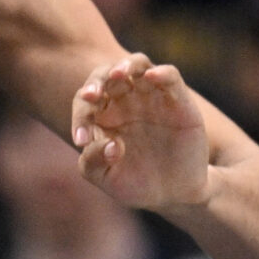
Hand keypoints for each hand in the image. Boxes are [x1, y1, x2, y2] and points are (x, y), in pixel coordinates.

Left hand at [72, 55, 211, 211]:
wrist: (174, 193)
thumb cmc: (135, 183)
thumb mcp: (105, 178)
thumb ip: (92, 161)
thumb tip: (108, 144)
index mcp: (102, 115)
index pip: (85, 101)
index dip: (80, 116)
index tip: (82, 139)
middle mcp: (125, 100)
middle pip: (108, 74)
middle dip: (97, 81)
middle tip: (92, 94)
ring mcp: (152, 97)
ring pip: (137, 64)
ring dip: (126, 65)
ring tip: (118, 74)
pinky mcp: (178, 99)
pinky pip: (169, 76)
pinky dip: (161, 72)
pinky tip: (151, 77)